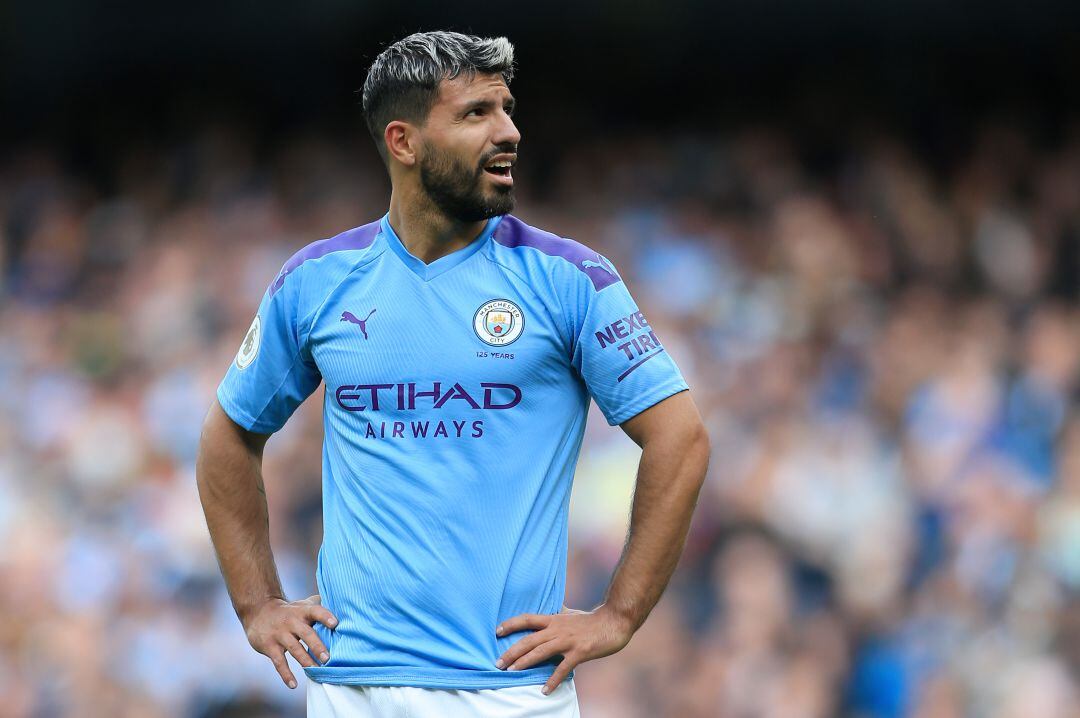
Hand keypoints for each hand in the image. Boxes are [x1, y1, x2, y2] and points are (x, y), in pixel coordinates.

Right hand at [242, 594, 338, 688]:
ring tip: (315, 670)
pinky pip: (279, 662)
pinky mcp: (269, 646)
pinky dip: (286, 674)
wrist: (259, 611)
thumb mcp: (302, 604)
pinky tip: (293, 685)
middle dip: (317, 646)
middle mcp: (291, 621)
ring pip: (294, 648)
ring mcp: (280, 634)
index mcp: (302, 611)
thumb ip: (319, 606)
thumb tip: (342, 605)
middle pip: (306, 633)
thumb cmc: (289, 611)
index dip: (325, 616)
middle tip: (327, 658)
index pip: (315, 611)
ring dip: (305, 660)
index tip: (335, 624)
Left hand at [495, 605, 633, 694]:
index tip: (497, 631)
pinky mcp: (579, 652)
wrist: (614, 621)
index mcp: (554, 619)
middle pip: (529, 640)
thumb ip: (558, 615)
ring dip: (524, 662)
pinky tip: (544, 690)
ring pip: (540, 652)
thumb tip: (551, 611)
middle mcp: (557, 629)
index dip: (511, 624)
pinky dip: (552, 680)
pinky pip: (562, 668)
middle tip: (498, 663)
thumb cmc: (592, 620)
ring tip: (512, 672)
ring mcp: (568, 641)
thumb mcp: (571, 614)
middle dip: (511, 651)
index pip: (527, 619)